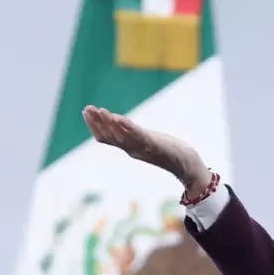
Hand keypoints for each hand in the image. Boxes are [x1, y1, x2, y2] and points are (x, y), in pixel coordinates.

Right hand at [82, 106, 210, 188]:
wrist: (187, 165)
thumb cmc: (169, 152)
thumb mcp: (148, 142)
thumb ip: (135, 136)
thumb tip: (124, 126)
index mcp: (129, 148)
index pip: (106, 138)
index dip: (94, 125)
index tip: (86, 111)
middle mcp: (133, 150)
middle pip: (110, 136)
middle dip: (97, 122)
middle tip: (87, 108)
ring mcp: (143, 149)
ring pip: (121, 137)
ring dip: (109, 123)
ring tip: (100, 111)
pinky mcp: (155, 146)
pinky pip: (138, 136)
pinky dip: (127, 128)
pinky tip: (119, 118)